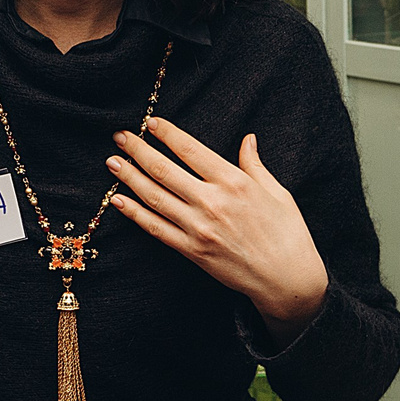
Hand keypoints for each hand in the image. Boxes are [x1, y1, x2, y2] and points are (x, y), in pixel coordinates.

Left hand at [106, 117, 327, 337]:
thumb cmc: (288, 233)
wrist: (287, 278)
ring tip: (112, 162)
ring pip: (155, 197)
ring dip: (129, 178)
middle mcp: (213, 202)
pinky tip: (119, 201)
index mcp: (234, 182)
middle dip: (139, 150)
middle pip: (165, 170)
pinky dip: (136, 214)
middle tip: (120, 136)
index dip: (168, 134)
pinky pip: (157, 229)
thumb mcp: (278, 192)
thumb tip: (247, 138)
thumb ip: (254, 164)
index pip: (192, 150)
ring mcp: (199, 228)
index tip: (150, 122)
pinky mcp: (192, 250)